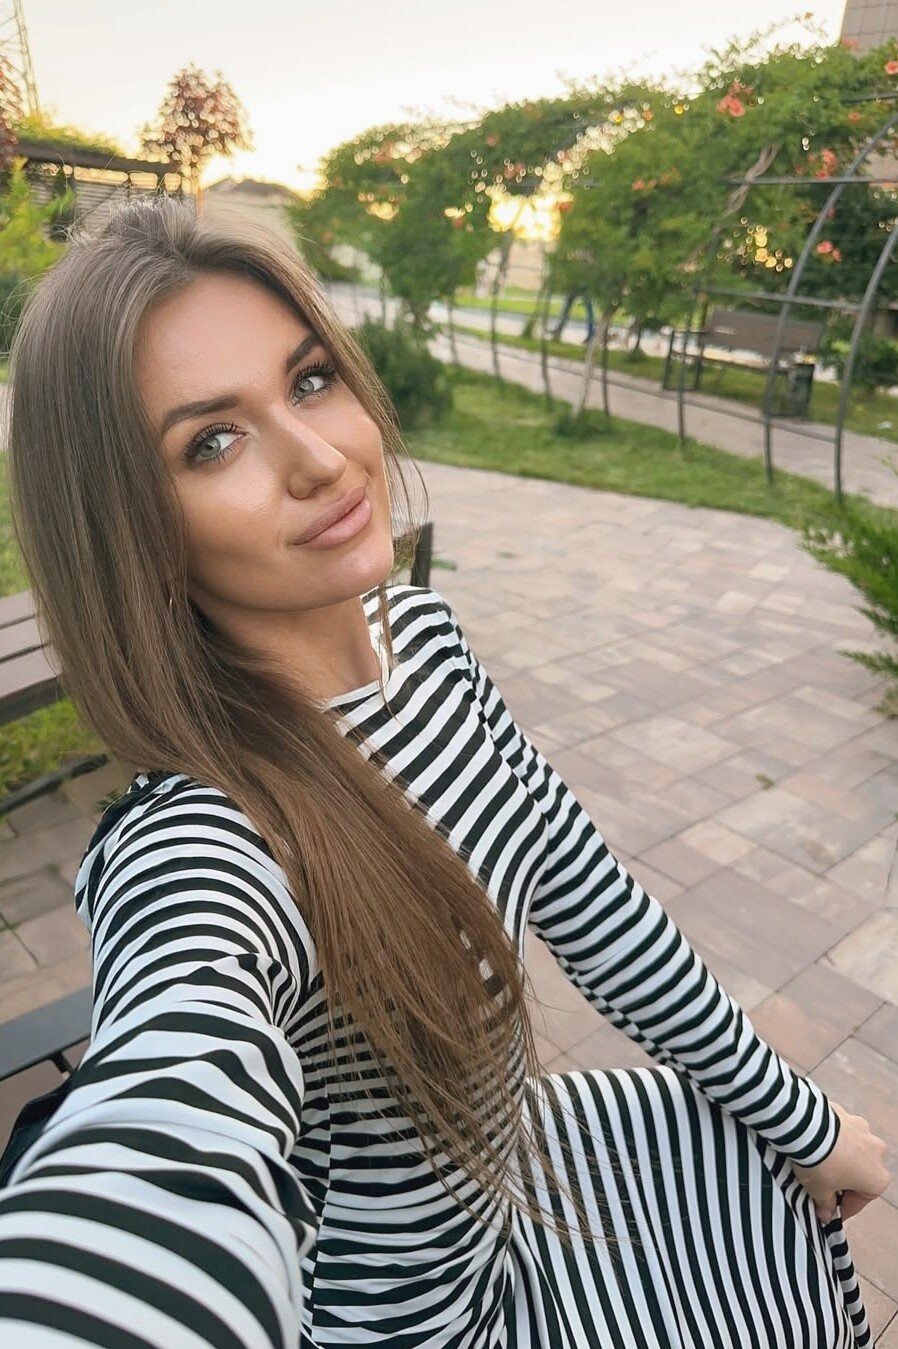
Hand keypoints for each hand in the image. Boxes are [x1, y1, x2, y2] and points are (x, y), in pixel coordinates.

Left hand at [791, 1102, 889, 1222]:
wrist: (807, 1128)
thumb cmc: (821, 1165)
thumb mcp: (820, 1192)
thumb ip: (825, 1205)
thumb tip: (825, 1214)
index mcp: (878, 1179)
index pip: (860, 1201)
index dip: (842, 1209)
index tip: (827, 1211)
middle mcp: (877, 1153)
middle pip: (859, 1173)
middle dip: (842, 1181)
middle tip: (820, 1187)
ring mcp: (863, 1130)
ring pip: (852, 1150)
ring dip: (838, 1157)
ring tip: (815, 1162)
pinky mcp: (847, 1113)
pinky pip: (840, 1131)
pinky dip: (830, 1138)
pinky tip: (813, 1143)